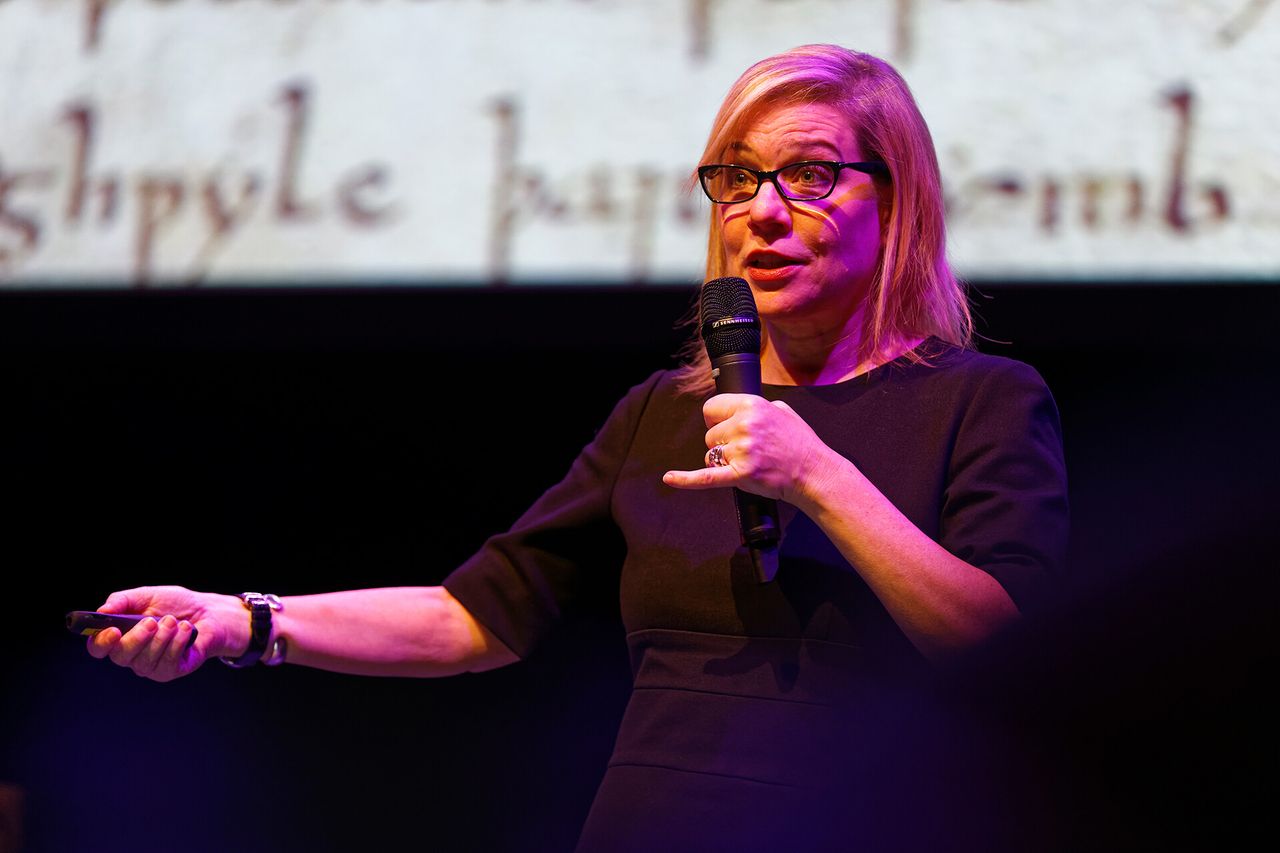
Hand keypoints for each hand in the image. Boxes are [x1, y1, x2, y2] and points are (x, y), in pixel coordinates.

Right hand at [86, 585, 246, 681]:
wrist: (208, 612)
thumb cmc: (174, 605)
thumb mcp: (147, 595)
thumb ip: (122, 600)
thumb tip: (103, 611)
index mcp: (120, 636)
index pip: (98, 647)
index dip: (101, 641)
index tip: (113, 629)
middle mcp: (131, 655)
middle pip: (120, 656)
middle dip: (137, 637)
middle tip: (152, 621)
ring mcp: (150, 666)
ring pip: (145, 661)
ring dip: (162, 637)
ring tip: (174, 621)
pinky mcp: (169, 671)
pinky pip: (167, 663)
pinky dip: (178, 642)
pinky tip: (185, 630)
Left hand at [662, 393, 831, 504]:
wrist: (813, 472)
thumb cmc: (800, 444)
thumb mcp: (783, 411)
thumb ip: (759, 406)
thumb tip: (743, 408)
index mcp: (752, 405)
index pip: (712, 407)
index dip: (716, 419)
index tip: (725, 427)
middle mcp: (744, 425)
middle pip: (710, 434)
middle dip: (723, 443)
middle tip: (747, 450)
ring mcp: (742, 450)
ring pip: (711, 454)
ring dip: (724, 461)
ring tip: (749, 463)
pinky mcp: (740, 474)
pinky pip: (705, 477)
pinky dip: (685, 480)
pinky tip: (670, 479)